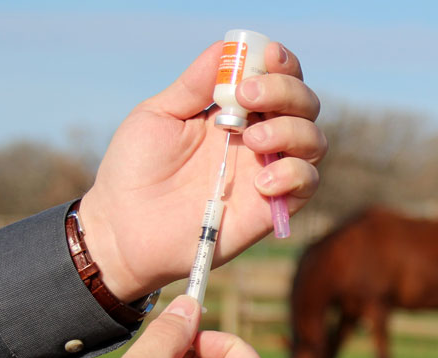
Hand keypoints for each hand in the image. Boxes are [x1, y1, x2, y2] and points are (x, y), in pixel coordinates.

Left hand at [79, 40, 325, 300]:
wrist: (124, 229)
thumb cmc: (135, 170)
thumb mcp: (159, 115)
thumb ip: (194, 84)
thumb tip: (227, 47)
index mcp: (235, 111)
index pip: (277, 78)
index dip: (281, 63)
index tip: (266, 55)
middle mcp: (258, 138)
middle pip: (304, 104)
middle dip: (285, 91)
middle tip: (247, 97)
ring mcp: (267, 172)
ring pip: (314, 141)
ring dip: (291, 130)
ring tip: (252, 139)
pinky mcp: (271, 209)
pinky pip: (308, 184)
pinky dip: (295, 174)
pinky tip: (262, 180)